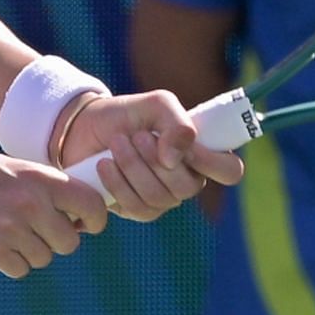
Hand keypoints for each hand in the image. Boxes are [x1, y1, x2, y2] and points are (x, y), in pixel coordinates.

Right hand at [0, 150, 108, 277]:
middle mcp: (31, 202)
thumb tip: (74, 212)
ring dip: (29, 252)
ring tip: (5, 232)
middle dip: (56, 241)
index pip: (92, 204)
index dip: (94, 220)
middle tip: (34, 231)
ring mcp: (12, 227)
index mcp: (39, 177)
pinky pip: (20, 269)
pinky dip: (10, 263)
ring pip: (44, 258)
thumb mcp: (9, 167)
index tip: (84, 226)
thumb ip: (41, 186)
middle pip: (70, 242)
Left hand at [57, 90, 244, 221]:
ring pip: (159, 198)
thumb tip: (175, 158)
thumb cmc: (126, 114)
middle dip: (156, 159)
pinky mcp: (136, 210)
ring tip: (116, 143)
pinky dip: (117, 182)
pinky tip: (104, 164)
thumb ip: (176, 122)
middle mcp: (186, 180)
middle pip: (188, 187)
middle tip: (137, 135)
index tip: (186, 145)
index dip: (212, 162)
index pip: (230, 171)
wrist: (84, 127)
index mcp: (200, 153)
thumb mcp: (155, 104)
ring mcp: (162, 199)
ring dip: (133, 166)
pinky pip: (136, 207)